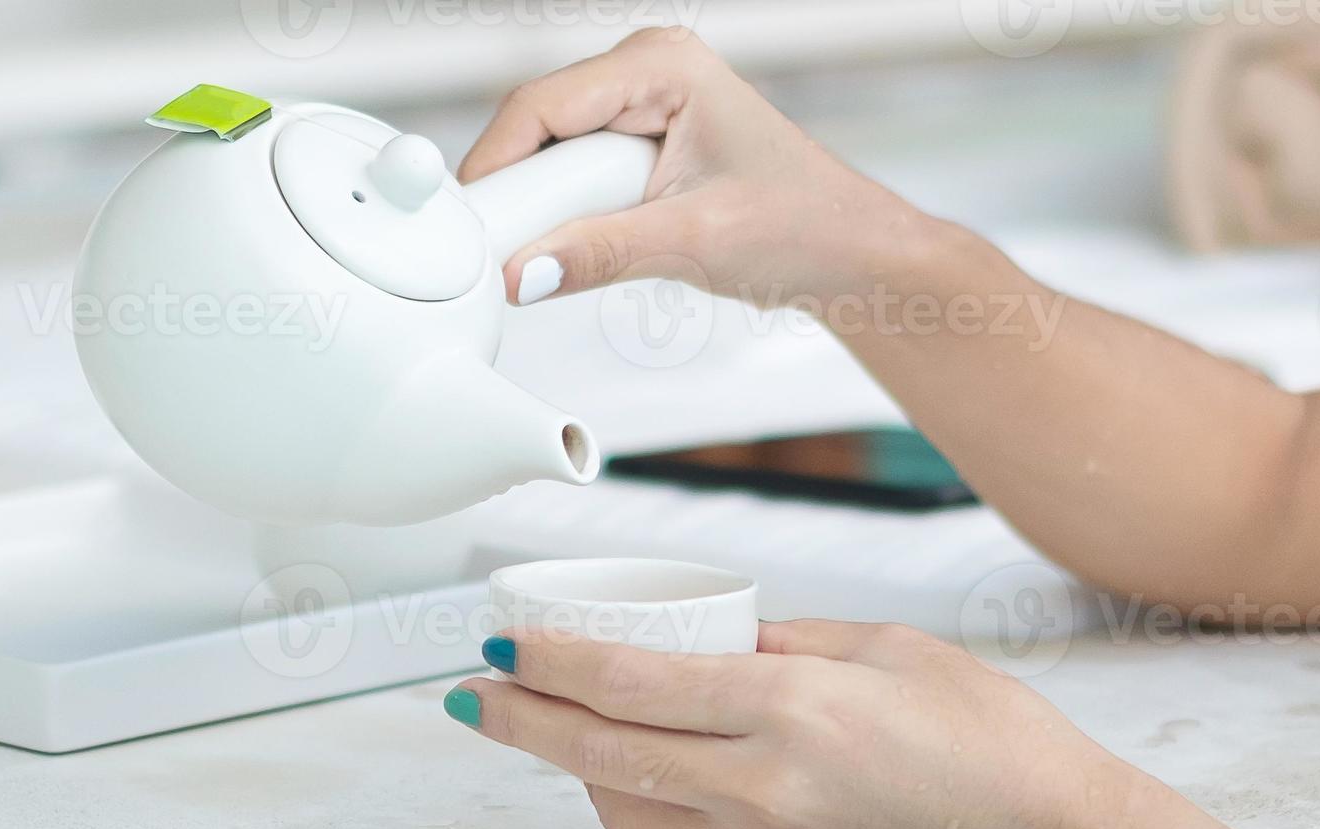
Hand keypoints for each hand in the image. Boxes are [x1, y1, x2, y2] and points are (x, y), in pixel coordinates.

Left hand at [442, 620, 1188, 828]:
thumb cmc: (996, 741)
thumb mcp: (890, 649)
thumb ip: (784, 642)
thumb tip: (705, 637)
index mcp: (793, 707)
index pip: (627, 681)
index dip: (547, 660)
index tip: (502, 641)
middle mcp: (767, 788)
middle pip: (600, 754)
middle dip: (523, 721)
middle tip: (477, 696)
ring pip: (628, 817)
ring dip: (583, 773)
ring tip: (568, 732)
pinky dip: (663, 813)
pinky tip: (670, 781)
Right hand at [458, 27, 955, 306]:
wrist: (854, 257)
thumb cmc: (806, 229)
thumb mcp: (694, 244)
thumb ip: (600, 254)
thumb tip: (523, 272)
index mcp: (664, 65)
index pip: (541, 105)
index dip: (494, 167)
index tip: (465, 227)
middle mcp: (650, 71)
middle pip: (538, 126)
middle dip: (517, 191)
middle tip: (497, 255)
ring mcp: (646, 105)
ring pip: (553, 153)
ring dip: (544, 206)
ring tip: (538, 259)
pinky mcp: (646, 144)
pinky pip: (577, 173)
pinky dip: (568, 213)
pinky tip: (570, 246)